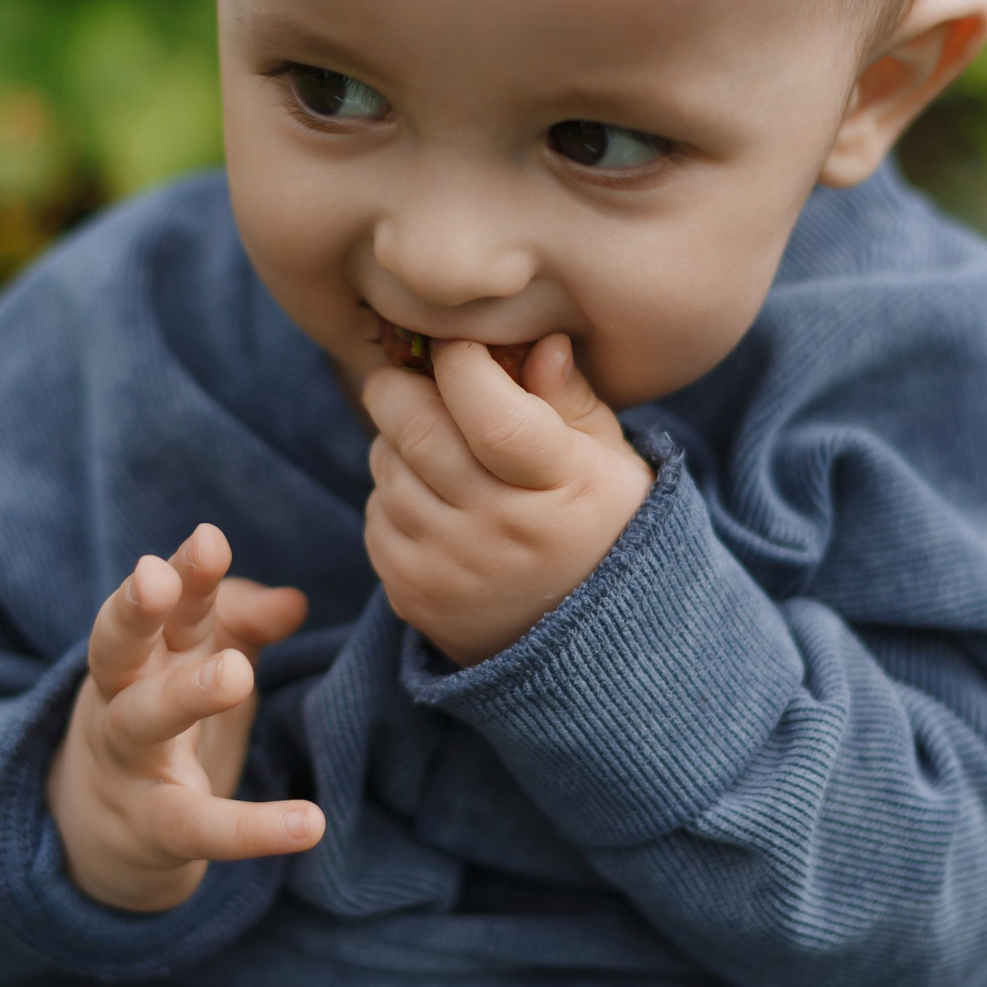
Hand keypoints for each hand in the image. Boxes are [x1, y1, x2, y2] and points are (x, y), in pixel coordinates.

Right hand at [47, 524, 322, 911]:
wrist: (105, 830)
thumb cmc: (163, 717)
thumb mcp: (198, 661)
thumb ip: (244, 624)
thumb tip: (294, 602)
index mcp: (147, 652)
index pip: (164, 604)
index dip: (184, 572)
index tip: (208, 540)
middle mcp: (123, 697)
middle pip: (118, 647)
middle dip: (136, 610)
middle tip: (157, 577)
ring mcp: (130, 761)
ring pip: (144, 721)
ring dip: (184, 693)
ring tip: (237, 674)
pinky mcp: (156, 826)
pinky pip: (199, 826)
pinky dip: (252, 829)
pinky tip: (309, 824)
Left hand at [363, 333, 653, 666]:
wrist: (583, 644)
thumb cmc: (598, 527)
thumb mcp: (610, 460)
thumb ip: (571, 399)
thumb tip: (540, 342)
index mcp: (561, 486)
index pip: (491, 414)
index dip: (462, 364)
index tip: (459, 348)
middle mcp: (500, 530)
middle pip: (416, 431)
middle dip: (401, 387)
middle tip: (414, 379)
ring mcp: (450, 567)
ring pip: (386, 466)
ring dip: (398, 443)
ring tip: (436, 450)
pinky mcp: (411, 593)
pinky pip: (376, 514)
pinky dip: (393, 494)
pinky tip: (431, 502)